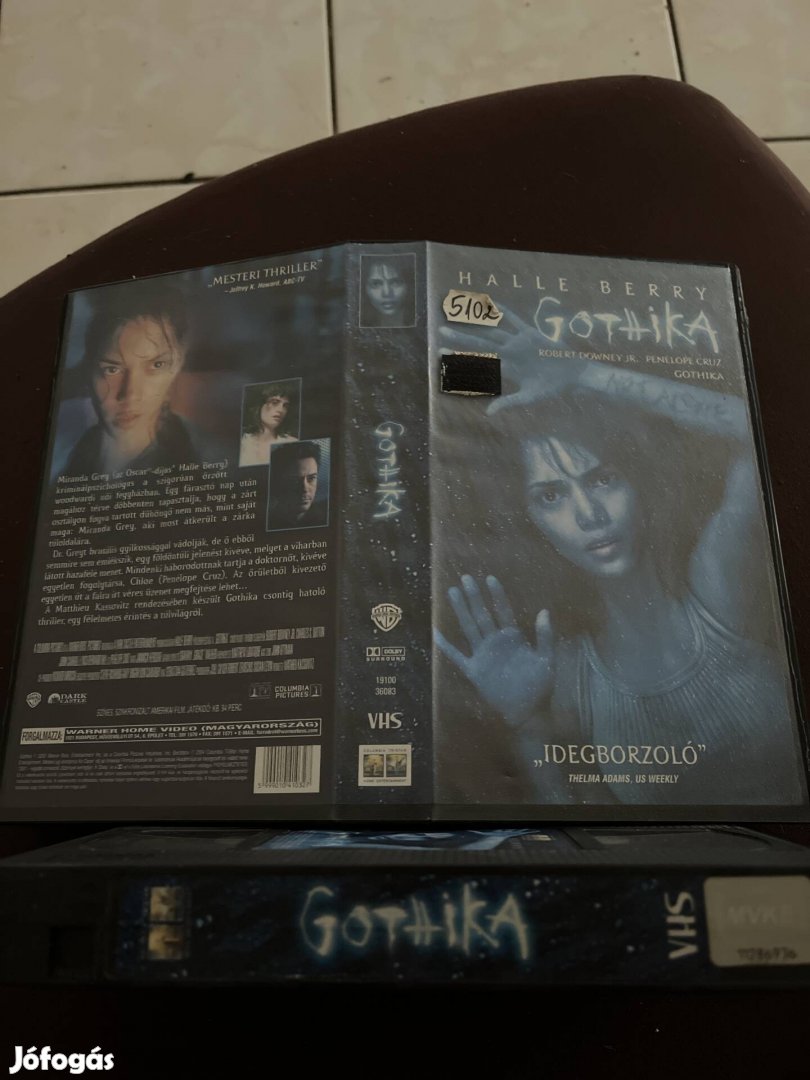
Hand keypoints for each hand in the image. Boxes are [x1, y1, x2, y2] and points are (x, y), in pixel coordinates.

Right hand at [434, 574, 554, 726]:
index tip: (490, 578)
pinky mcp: (474, 671)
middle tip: (466, 577)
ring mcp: (483, 655)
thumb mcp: (546, 660)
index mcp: (513, 638)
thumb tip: (544, 611)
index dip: (497, 595)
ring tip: (453, 592)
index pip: (503, 611)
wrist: (528, 712)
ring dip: (461, 610)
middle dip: (474, 597)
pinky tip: (436, 634)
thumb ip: (545, 636)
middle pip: (482, 615)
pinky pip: (457, 656)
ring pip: (469, 628)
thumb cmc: (540, 687)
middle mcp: (495, 643)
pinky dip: (446, 646)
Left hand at [438, 304, 586, 414]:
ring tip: (460, 313)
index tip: (442, 353)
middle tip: (440, 331)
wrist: (572, 374)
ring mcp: (518, 343)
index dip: (461, 358)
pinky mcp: (530, 334)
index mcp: (505, 369)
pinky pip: (514, 320)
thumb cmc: (551, 388)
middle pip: (479, 344)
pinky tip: (490, 304)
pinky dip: (503, 312)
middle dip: (460, 338)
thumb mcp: (529, 397)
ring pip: (493, 331)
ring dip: (477, 323)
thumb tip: (488, 413)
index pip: (478, 363)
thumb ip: (508, 402)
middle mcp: (508, 354)